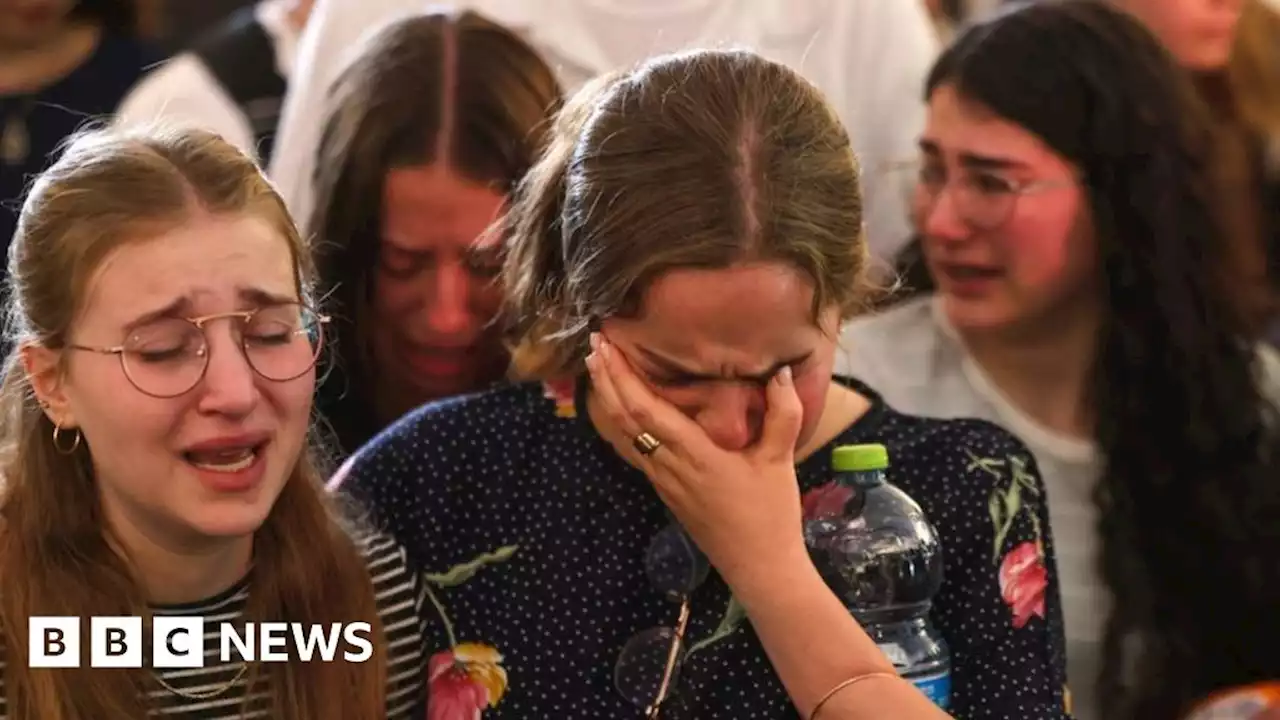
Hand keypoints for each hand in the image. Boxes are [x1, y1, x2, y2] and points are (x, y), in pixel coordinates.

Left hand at [585, 332, 809, 584]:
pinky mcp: (666, 492)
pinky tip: (623, 410)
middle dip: (606, 380)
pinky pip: (635, 450)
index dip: (622, 376)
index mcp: (693, 454)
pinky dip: (623, 422)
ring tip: (601, 369)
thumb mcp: (780, 461)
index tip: (607, 346)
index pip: (645, 409)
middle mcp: (669, 466)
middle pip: (624, 418)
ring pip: (625, 435)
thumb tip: (778, 372)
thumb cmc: (770, 514)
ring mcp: (663, 482)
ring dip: (610, 400)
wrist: (759, 568)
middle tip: (594, 345)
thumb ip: (783, 414)